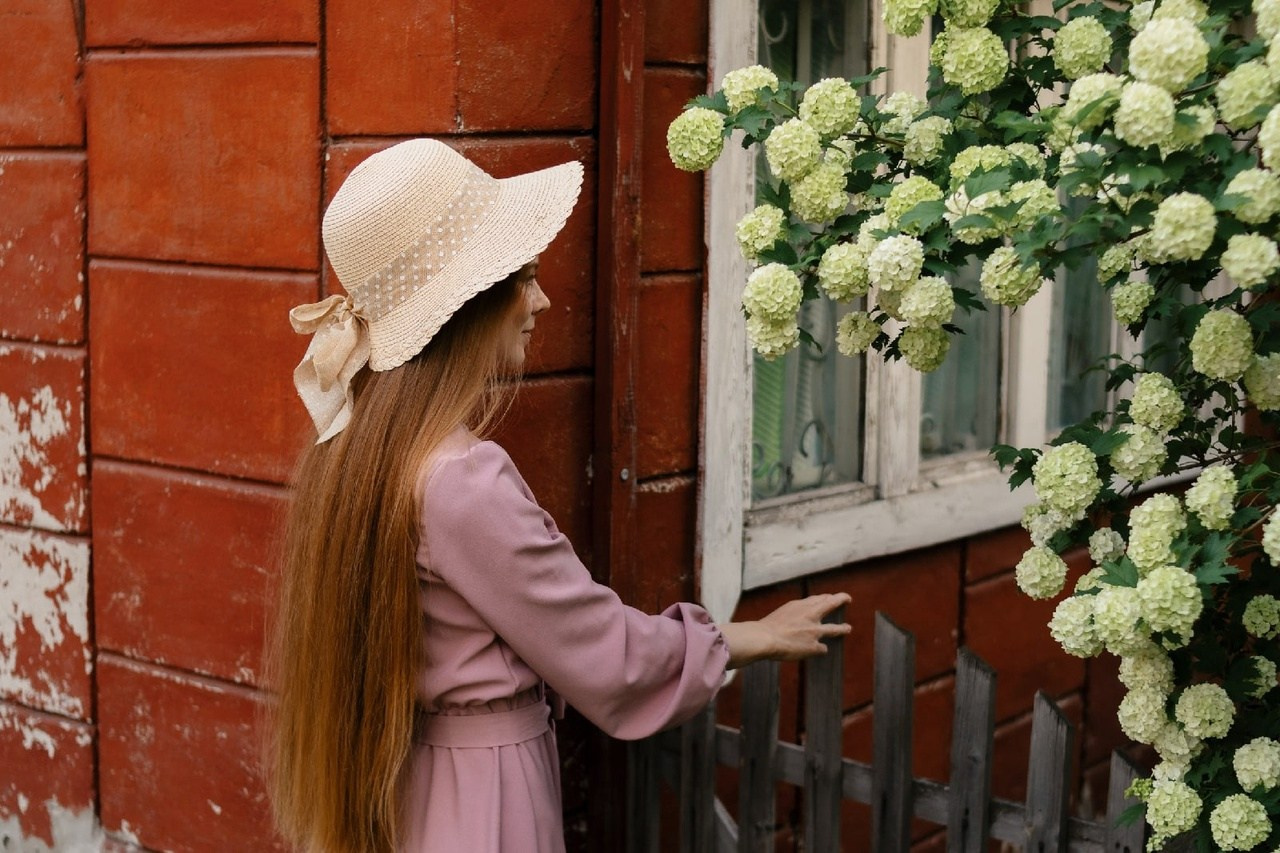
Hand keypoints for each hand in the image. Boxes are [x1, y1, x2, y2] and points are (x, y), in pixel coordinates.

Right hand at [718, 593, 851, 668]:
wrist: (764, 639)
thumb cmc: (766, 628)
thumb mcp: (780, 614)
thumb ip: (791, 615)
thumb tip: (794, 618)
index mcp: (800, 606)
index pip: (817, 599)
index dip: (826, 598)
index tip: (830, 596)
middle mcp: (810, 615)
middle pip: (830, 604)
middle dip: (839, 600)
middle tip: (846, 598)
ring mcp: (814, 631)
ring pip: (834, 629)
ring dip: (842, 628)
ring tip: (847, 628)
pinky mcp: (814, 646)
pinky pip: (821, 648)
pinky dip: (819, 648)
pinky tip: (820, 650)